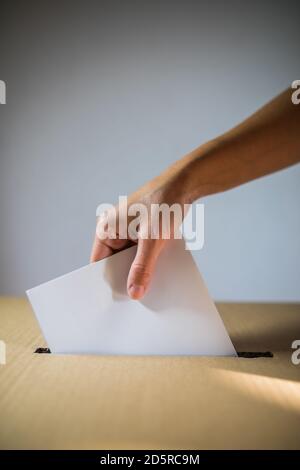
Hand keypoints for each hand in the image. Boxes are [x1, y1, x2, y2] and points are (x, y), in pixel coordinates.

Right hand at [90, 169, 187, 299]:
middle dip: (126, 278)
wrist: (185, 185)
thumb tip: (135, 292)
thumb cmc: (164, 204)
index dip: (107, 282)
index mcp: (107, 229)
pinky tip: (158, 272)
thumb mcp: (152, 240)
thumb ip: (142, 267)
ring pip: (130, 260)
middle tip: (136, 299)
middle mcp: (114, 230)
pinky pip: (141, 253)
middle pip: (115, 263)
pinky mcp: (141, 232)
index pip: (99, 263)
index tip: (117, 301)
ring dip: (140, 270)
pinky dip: (149, 262)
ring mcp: (128, 231)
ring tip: (149, 287)